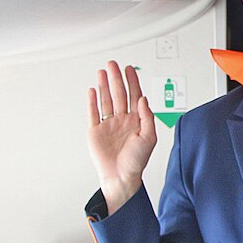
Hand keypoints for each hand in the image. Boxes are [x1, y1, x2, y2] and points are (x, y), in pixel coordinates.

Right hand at [87, 61, 156, 213]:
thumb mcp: (149, 138)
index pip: (134, 95)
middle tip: (113, 64)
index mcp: (136, 120)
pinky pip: (94, 112)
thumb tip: (143, 99)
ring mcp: (109, 124)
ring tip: (102, 72)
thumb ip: (147, 117)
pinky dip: (93, 101)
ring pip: (106, 100)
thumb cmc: (136, 162)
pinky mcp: (96, 131)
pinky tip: (93, 90)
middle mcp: (122, 120)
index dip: (132, 81)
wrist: (120, 177)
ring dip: (104, 85)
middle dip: (116, 78)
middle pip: (119, 93)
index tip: (129, 69)